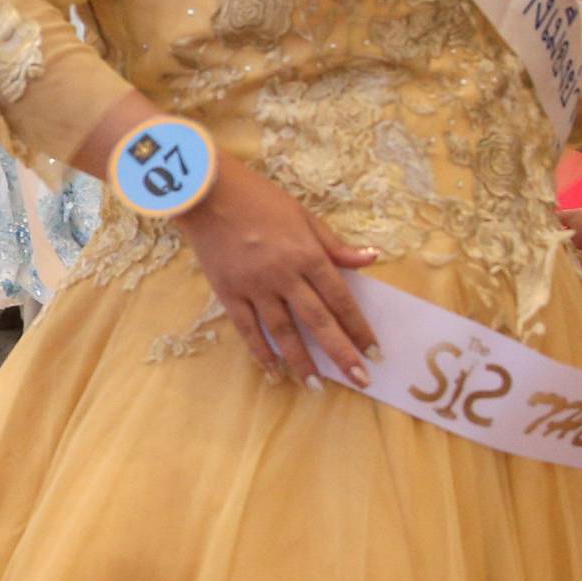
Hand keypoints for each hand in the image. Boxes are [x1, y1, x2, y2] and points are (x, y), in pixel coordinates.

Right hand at [177, 154, 378, 385]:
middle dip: (341, 353)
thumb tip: (372, 258)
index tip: (374, 350)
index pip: (340, 298)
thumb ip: (335, 244)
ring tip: (317, 387)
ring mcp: (254, 287)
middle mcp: (284, 275)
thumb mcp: (304, 215)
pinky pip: (248, 329)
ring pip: (283, 332)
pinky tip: (274, 370)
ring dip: (302, 361)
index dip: (358, 326)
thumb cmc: (260, 199)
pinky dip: (261, 352)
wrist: (208, 193)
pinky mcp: (229, 293)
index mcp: (307, 254)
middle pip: (317, 321)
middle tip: (360, 379)